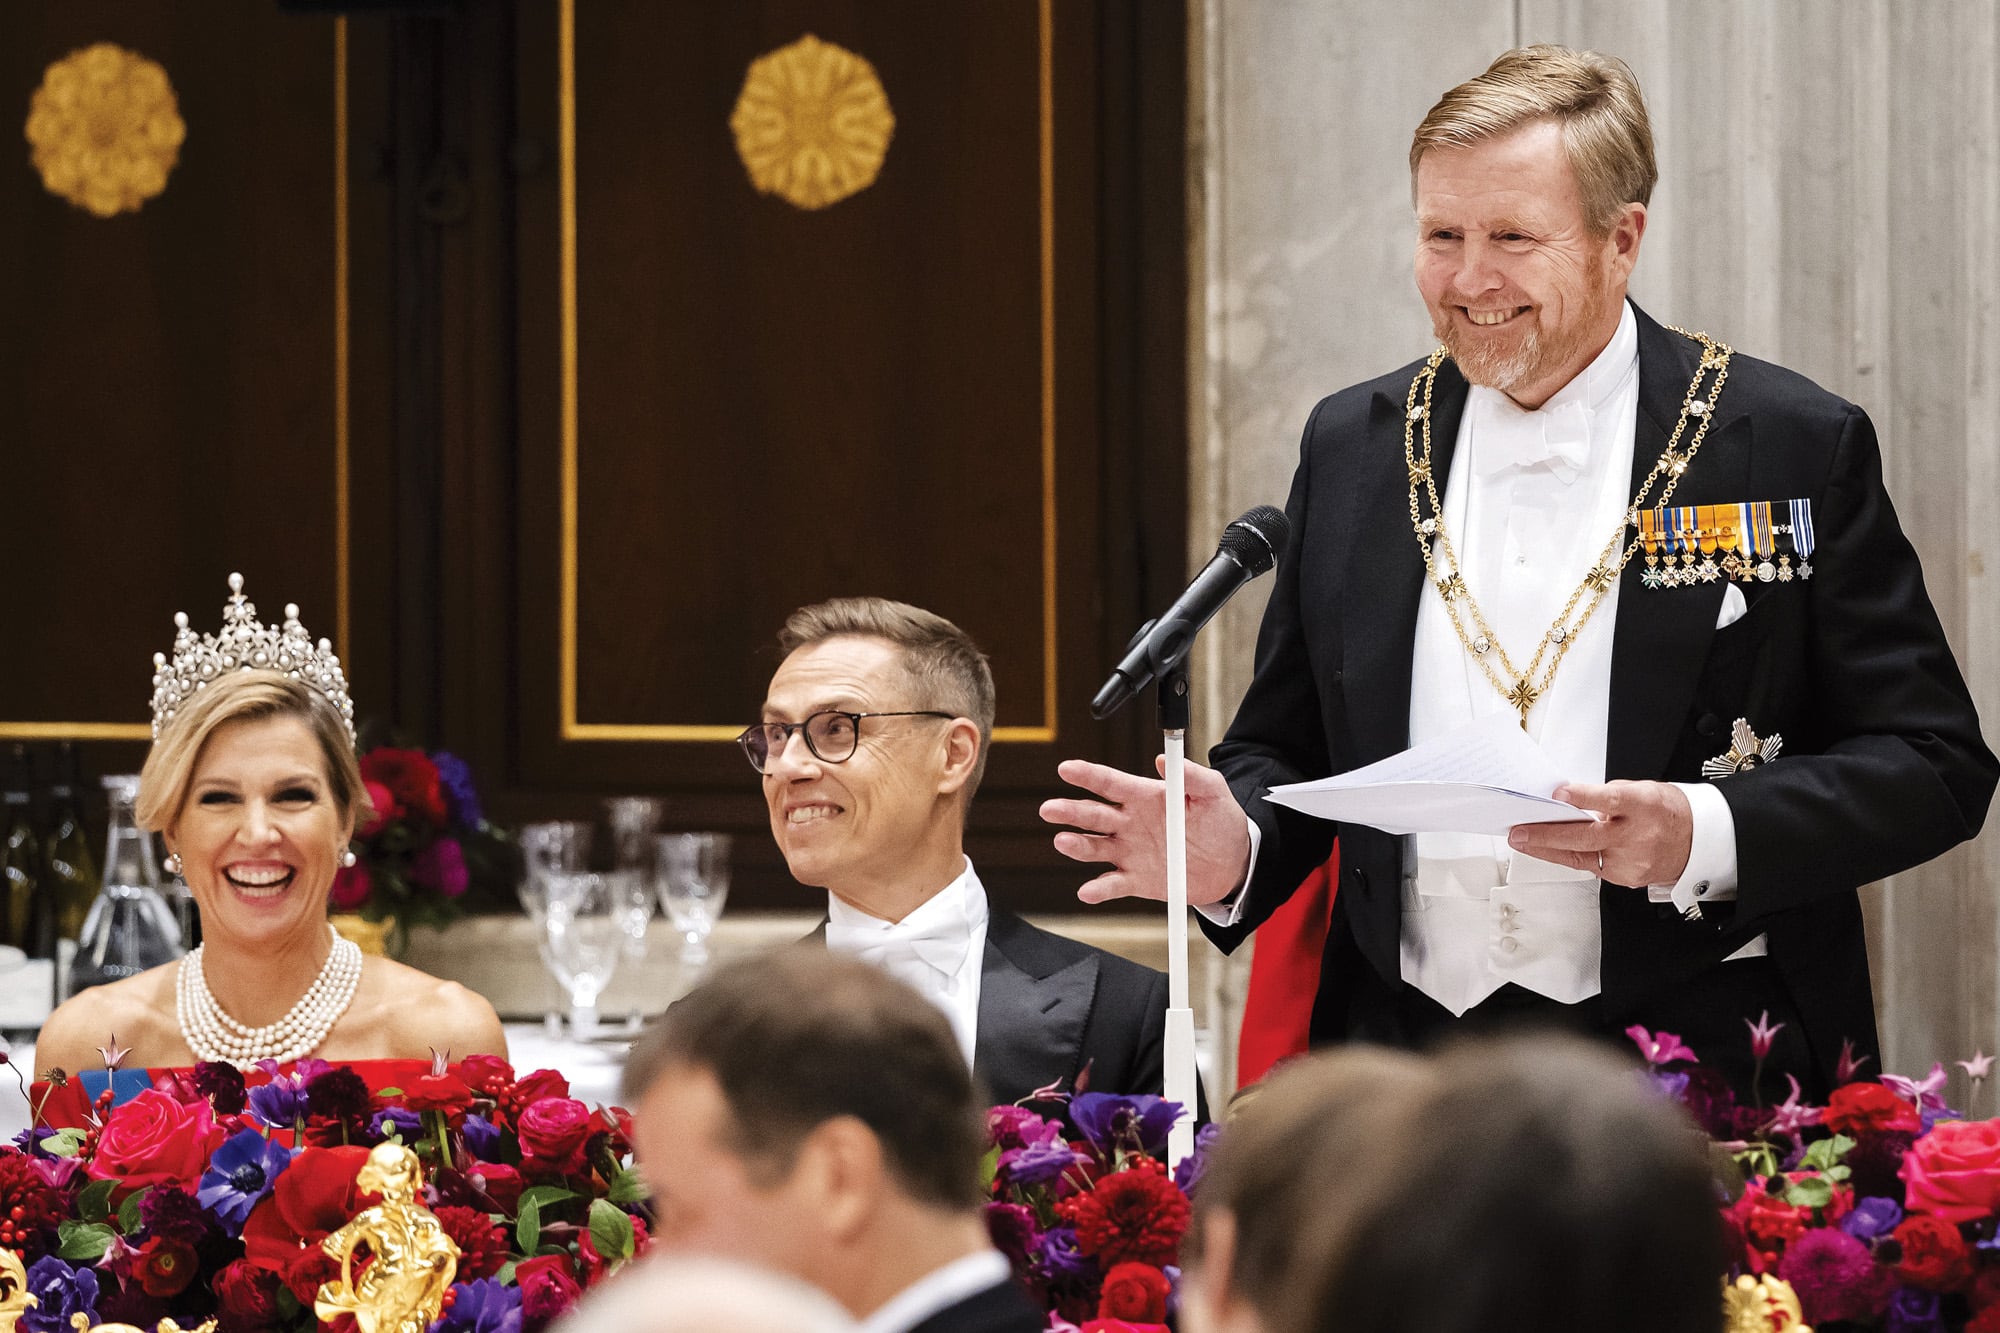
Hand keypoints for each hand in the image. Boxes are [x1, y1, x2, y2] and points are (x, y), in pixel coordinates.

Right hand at [1039, 756, 1251, 905]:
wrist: (1232, 864)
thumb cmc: (1220, 821)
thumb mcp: (1214, 793)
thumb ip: (1193, 776)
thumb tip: (1164, 760)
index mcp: (1144, 797)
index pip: (1110, 782)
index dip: (1087, 775)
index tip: (1066, 769)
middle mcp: (1129, 823)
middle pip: (1093, 815)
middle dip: (1069, 811)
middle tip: (1050, 809)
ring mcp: (1129, 852)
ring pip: (1095, 847)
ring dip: (1077, 845)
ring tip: (1063, 842)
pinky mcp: (1135, 881)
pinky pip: (1112, 885)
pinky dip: (1099, 889)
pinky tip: (1088, 891)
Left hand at [1506, 780, 1692, 887]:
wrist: (1697, 841)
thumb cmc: (1665, 811)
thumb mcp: (1641, 791)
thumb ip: (1607, 797)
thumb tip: (1569, 801)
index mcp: (1643, 806)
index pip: (1611, 800)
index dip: (1584, 796)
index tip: (1559, 793)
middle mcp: (1638, 836)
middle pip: (1588, 837)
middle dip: (1547, 835)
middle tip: (1519, 831)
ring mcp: (1632, 861)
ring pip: (1581, 856)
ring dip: (1548, 849)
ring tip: (1523, 841)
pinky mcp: (1626, 878)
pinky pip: (1590, 867)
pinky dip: (1569, 857)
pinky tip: (1549, 851)